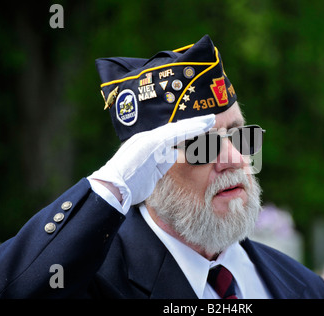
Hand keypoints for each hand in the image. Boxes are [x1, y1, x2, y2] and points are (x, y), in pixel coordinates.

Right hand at [89, 114, 214, 208]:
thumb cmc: (129, 185)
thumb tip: (173, 157)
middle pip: (176, 129)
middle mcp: (148, 138)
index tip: (204, 129)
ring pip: (176, 129)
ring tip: (210, 120)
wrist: (112, 189)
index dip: (188, 131)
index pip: (172, 135)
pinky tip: (201, 126)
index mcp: (147, 144)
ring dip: (194, 124)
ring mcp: (148, 139)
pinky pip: (172, 134)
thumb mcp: (150, 173)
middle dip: (194, 124)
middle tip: (211, 119)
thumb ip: (161, 163)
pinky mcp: (150, 143)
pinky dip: (188, 129)